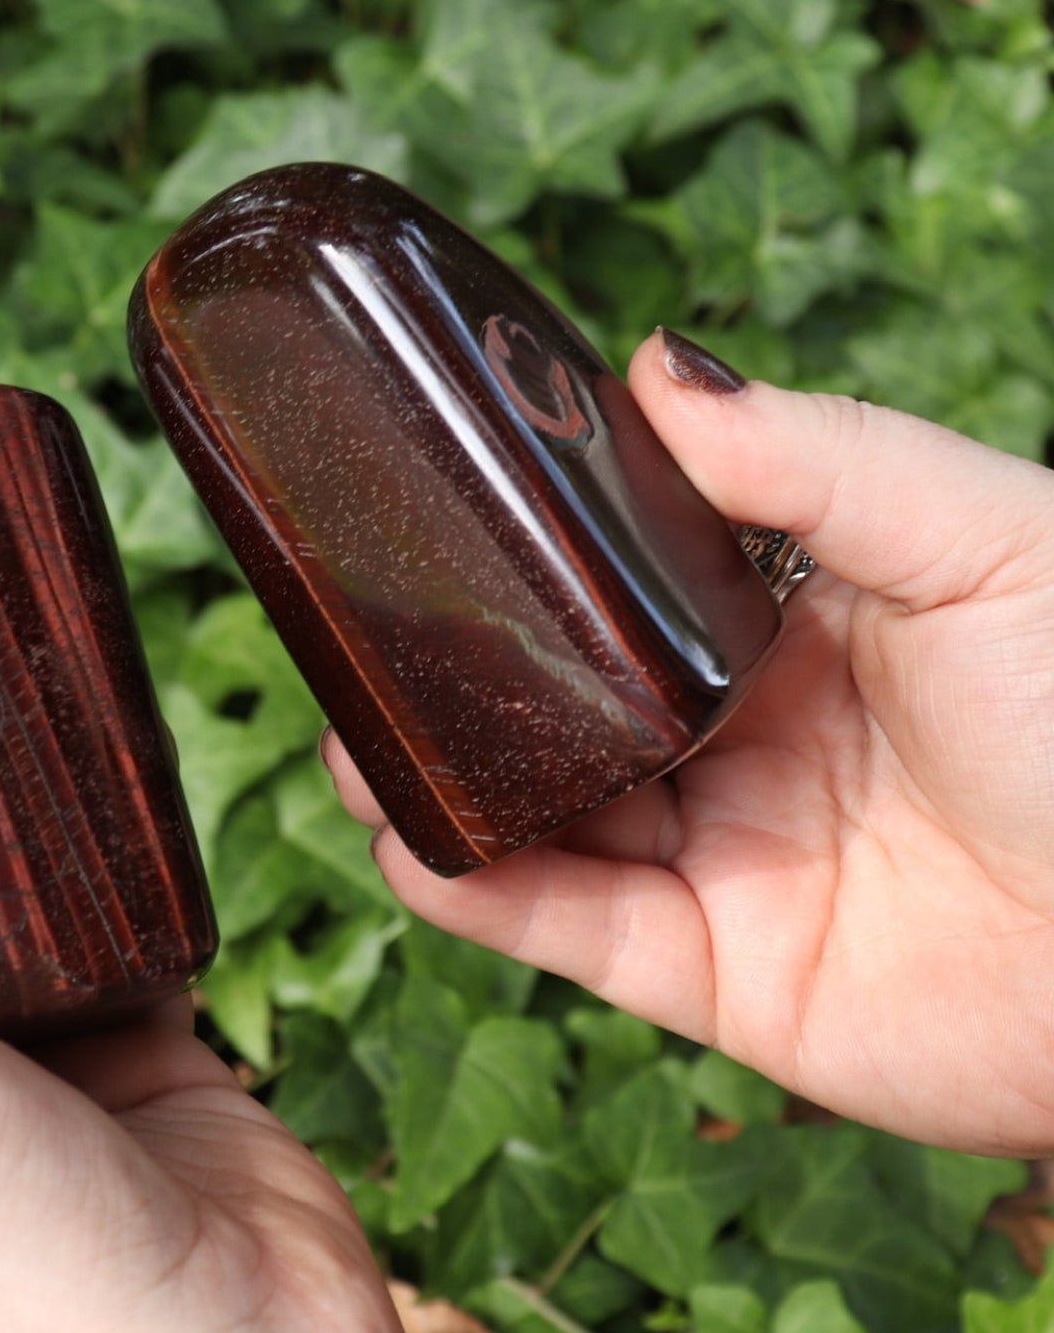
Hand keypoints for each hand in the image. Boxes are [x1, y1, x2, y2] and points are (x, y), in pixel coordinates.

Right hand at [324, 329, 1053, 1156]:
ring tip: (347, 742)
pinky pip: (569, 928)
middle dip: (459, 682)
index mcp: (794, 629)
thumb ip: (820, 455)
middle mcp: (743, 741)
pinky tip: (407, 847)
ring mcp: (722, 858)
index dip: (531, 563)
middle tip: (355, 641)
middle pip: (565, 704)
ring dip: (440, 786)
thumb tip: (657, 361)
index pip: (627, 588)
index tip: (431, 518)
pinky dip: (479, 896)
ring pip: (546, 816)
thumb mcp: (985, 539)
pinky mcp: (713, 971)